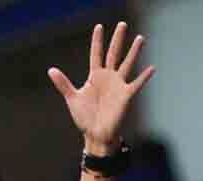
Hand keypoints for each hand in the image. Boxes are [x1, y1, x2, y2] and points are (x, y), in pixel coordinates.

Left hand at [48, 22, 154, 154]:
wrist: (95, 134)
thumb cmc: (84, 117)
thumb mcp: (72, 98)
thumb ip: (63, 84)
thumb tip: (51, 70)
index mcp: (95, 76)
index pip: (96, 54)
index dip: (97, 41)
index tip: (99, 27)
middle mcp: (108, 77)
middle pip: (113, 54)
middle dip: (117, 40)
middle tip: (122, 24)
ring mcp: (118, 85)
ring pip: (127, 64)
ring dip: (134, 52)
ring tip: (140, 38)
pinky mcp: (125, 96)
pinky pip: (136, 84)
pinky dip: (144, 77)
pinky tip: (151, 68)